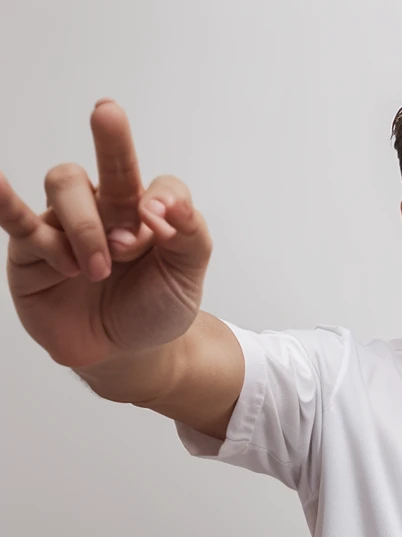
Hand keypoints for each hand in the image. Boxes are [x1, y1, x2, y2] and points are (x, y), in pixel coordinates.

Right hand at [1, 100, 211, 367]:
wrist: (126, 351)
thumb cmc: (157, 305)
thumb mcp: (188, 274)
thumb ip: (191, 236)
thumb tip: (170, 206)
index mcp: (152, 209)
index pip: (162, 186)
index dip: (165, 203)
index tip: (162, 228)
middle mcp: (109, 206)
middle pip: (109, 168)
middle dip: (113, 148)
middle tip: (110, 127)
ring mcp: (67, 223)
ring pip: (66, 188)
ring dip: (86, 228)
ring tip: (99, 269)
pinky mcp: (32, 250)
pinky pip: (14, 218)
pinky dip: (3, 199)